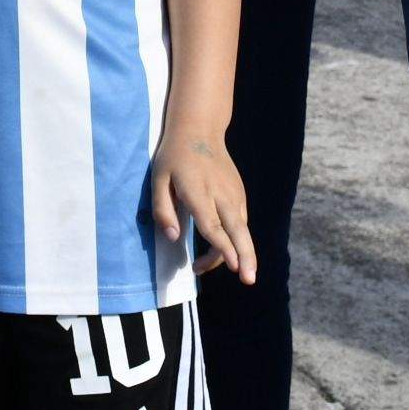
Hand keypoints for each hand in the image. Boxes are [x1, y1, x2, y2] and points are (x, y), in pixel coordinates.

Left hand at [151, 130, 255, 282]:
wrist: (200, 129)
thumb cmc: (174, 157)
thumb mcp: (158, 179)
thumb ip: (163, 209)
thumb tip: (174, 237)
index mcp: (198, 192)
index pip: (212, 225)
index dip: (222, 247)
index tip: (233, 266)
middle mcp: (221, 194)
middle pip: (236, 230)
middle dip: (245, 256)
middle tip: (250, 280)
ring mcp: (233, 193)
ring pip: (242, 229)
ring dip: (241, 253)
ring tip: (239, 273)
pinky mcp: (239, 193)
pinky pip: (241, 221)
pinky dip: (238, 239)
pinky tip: (231, 251)